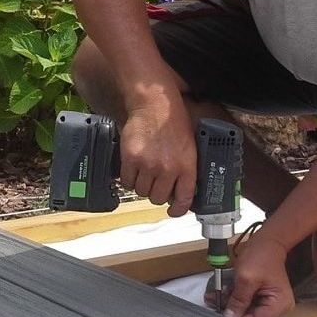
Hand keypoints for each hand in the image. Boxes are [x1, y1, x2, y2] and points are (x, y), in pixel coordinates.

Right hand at [120, 97, 196, 216]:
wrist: (153, 104)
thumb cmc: (173, 122)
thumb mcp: (189, 147)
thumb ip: (185, 169)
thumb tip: (179, 190)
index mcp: (187, 166)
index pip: (184, 199)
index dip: (178, 210)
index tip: (173, 211)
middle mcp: (168, 169)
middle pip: (158, 199)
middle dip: (156, 193)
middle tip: (155, 183)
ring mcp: (148, 165)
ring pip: (142, 192)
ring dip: (142, 186)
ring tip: (144, 172)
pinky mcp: (131, 160)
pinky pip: (127, 182)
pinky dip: (129, 179)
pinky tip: (133, 168)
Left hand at [222, 235, 294, 316]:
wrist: (267, 242)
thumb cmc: (262, 255)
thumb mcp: (245, 279)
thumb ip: (238, 301)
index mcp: (279, 304)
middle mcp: (277, 307)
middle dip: (232, 311)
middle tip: (215, 305)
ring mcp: (270, 302)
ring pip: (246, 311)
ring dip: (230, 304)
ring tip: (215, 298)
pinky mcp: (262, 297)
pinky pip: (246, 303)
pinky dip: (234, 298)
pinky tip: (222, 293)